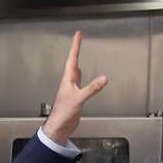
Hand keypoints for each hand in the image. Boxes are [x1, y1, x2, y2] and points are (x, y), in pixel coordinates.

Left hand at [41, 31, 108, 146]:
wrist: (59, 127)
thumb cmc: (63, 113)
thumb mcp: (79, 99)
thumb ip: (92, 88)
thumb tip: (103, 78)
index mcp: (68, 80)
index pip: (73, 58)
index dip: (75, 46)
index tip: (77, 35)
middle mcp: (69, 82)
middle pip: (73, 62)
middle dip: (76, 50)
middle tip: (78, 40)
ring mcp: (71, 89)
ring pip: (75, 71)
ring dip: (77, 62)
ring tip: (78, 53)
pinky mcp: (75, 96)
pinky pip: (80, 82)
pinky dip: (82, 76)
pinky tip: (82, 77)